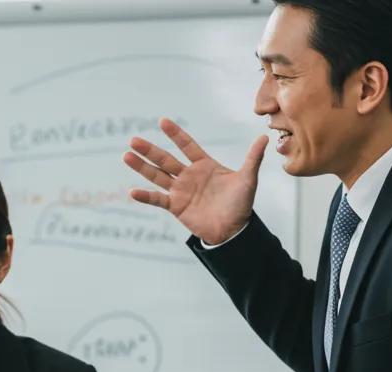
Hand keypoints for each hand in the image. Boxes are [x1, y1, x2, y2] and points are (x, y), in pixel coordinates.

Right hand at [123, 118, 267, 245]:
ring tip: (126, 156)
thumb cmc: (240, 204)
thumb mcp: (247, 179)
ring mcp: (180, 191)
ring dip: (142, 167)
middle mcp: (189, 176)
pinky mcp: (176, 207)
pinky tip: (132, 191)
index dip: (176, 134)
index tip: (162, 122)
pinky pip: (158, 200)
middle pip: (165, 159)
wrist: (232, 229)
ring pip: (157, 176)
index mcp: (204, 165)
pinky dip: (145, 197)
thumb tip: (264, 137)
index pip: (187, 145)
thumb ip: (252, 158)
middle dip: (150, 150)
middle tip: (133, 139)